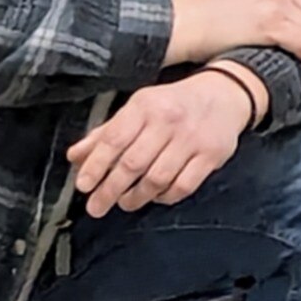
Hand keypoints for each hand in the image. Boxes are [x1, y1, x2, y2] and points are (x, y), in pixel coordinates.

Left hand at [67, 70, 255, 216]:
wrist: (225, 94)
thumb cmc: (174, 105)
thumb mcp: (139, 109)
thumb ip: (106, 133)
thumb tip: (75, 156)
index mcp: (146, 106)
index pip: (114, 139)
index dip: (95, 166)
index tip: (83, 186)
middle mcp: (169, 120)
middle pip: (132, 164)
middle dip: (109, 190)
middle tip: (97, 206)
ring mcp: (193, 138)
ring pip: (156, 179)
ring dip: (136, 197)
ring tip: (126, 201)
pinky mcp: (212, 154)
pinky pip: (182, 186)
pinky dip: (165, 197)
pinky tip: (157, 195)